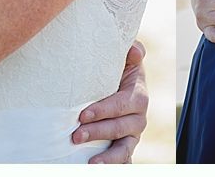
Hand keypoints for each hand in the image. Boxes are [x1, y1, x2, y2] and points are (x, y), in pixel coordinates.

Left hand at [73, 40, 147, 162]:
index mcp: (138, 96)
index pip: (123, 104)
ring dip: (107, 157)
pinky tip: (96, 168)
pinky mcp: (124, 148)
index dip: (104, 110)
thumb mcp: (125, 60)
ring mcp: (132, 135)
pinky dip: (113, 166)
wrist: (117, 87)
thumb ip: (132, 52)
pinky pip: (123, 161)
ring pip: (124, 149)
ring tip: (91, 163)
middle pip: (121, 128)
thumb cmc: (117, 72)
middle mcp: (138, 118)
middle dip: (98, 132)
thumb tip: (134, 50)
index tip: (83, 115)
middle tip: (75, 136)